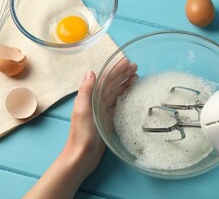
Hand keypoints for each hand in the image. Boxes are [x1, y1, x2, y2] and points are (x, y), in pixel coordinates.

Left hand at [67, 58, 136, 176]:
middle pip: (111, 84)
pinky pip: (117, 104)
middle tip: (136, 67)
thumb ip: (86, 91)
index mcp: (90, 97)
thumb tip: (90, 71)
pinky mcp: (107, 120)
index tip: (127, 61)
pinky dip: (124, 97)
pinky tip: (131, 93)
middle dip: (123, 74)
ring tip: (136, 77)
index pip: (105, 79)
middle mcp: (96, 101)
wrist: (82, 156)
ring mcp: (102, 110)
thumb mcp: (83, 110)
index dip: (115, 69)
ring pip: (115, 93)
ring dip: (125, 84)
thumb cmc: (81, 134)